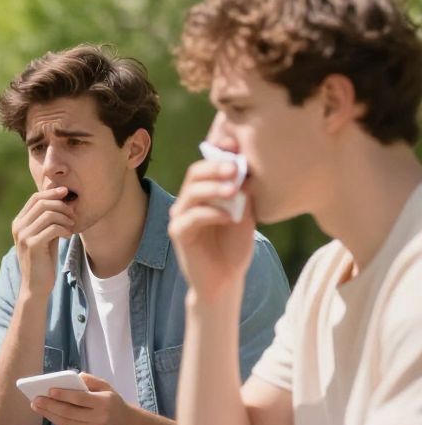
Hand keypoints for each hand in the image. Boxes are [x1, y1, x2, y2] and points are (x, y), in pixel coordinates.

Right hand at [12, 188, 75, 298]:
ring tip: (72, 226)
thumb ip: (49, 220)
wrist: (36, 285)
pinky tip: (69, 236)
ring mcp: (24, 236)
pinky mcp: (32, 245)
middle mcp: (18, 227)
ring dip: (65, 218)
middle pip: (42, 203)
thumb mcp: (45, 235)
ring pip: (49, 214)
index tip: (67, 193)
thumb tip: (63, 199)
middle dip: (62, 205)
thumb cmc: (43, 259)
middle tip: (73, 215)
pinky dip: (64, 229)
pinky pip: (52, 228)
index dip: (52, 192)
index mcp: (19, 222)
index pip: (35, 198)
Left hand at [31, 373, 137, 424]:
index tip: (49, 390)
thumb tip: (73, 377)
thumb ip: (91, 380)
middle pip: (69, 413)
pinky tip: (48, 414)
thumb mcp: (107, 388)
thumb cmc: (114, 403)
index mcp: (104, 403)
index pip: (80, 399)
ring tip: (37, 407)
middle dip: (50, 406)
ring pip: (67, 423)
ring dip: (49, 415)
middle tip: (35, 399)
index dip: (64, 395)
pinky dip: (57, 422)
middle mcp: (99, 419)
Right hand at [167, 159, 255, 303]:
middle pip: (195, 173)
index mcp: (205, 192)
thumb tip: (246, 169)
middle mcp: (189, 201)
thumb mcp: (245, 214)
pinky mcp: (178, 234)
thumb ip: (243, 193)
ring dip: (213, 189)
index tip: (236, 146)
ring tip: (234, 191)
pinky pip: (190, 217)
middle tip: (235, 168)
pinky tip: (229, 218)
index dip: (218, 153)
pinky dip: (210, 214)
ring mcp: (181, 217)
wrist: (226, 278)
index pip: (207, 165)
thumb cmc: (235, 245)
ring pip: (191, 192)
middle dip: (216, 168)